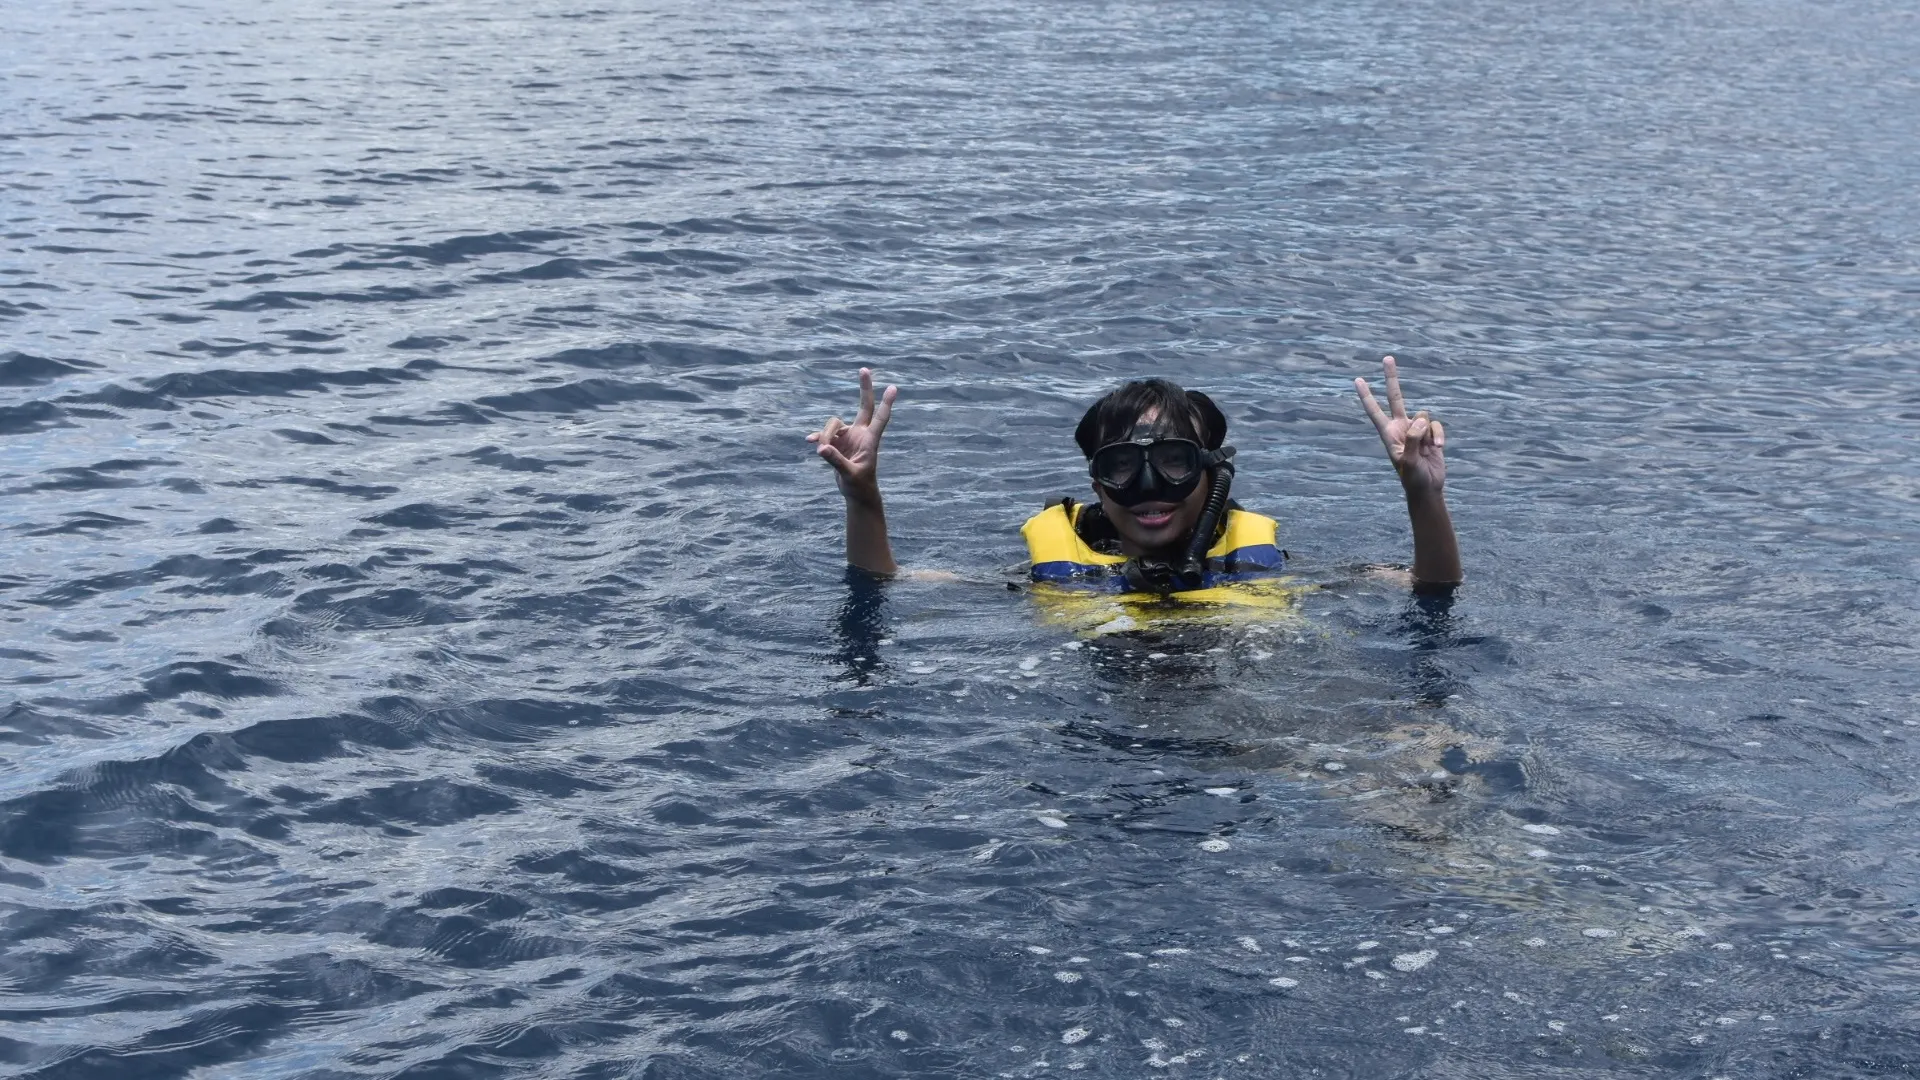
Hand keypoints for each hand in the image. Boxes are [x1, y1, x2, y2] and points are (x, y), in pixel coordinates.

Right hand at [807, 368, 895, 504]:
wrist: (856, 493)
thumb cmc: (859, 486)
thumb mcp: (849, 475)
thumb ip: (836, 461)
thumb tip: (821, 448)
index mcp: (870, 440)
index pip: (880, 418)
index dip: (886, 403)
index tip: (893, 387)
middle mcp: (860, 434)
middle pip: (864, 406)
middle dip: (864, 388)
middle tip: (864, 369)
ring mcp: (849, 437)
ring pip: (833, 425)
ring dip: (825, 435)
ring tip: (822, 451)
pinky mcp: (837, 442)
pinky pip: (824, 434)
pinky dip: (818, 437)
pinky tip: (810, 442)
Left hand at [1355, 355, 1445, 496]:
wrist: (1427, 488)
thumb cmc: (1413, 478)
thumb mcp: (1409, 461)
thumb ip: (1413, 439)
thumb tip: (1420, 419)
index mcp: (1388, 434)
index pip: (1374, 411)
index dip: (1367, 396)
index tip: (1358, 380)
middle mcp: (1400, 427)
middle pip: (1395, 397)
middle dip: (1391, 377)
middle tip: (1387, 357)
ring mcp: (1415, 429)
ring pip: (1424, 415)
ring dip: (1428, 432)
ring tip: (1426, 451)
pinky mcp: (1430, 433)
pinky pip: (1436, 425)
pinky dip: (1438, 435)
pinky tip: (1437, 449)